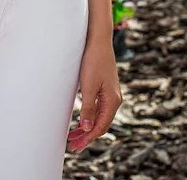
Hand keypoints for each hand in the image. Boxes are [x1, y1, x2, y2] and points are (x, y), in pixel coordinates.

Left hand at [67, 36, 122, 153]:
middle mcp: (114, 99)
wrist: (98, 40)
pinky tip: (81, 121)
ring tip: (73, 136)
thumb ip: (89, 108)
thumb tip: (88, 129)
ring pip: (99, 117)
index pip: (100, 127)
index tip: (76, 146)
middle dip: (86, 136)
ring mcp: (110, 93)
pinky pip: (98, 108)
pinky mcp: (104, 87)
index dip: (88, 138)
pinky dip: (89, 117)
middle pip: (100, 124)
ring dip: (87, 127)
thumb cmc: (92, 61)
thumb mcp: (88, 86)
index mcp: (112, 101)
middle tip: (72, 145)